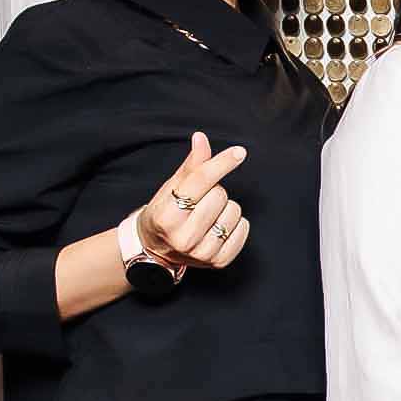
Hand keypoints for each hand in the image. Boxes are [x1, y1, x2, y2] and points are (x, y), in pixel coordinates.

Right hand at [137, 131, 249, 274]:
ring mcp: (202, 253)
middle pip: (220, 194)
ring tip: (207, 216)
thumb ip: (191, 165)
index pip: (200, 182)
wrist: (157, 250)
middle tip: (199, 202)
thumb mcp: (171, 188)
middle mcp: (183, 238)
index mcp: (166, 216)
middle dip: (213, 191)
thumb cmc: (165, 213)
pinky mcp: (219, 262)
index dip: (221, 163)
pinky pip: (243, 228)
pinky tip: (217, 227)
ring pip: (233, 211)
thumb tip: (201, 138)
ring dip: (224, 208)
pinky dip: (235, 223)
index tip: (239, 152)